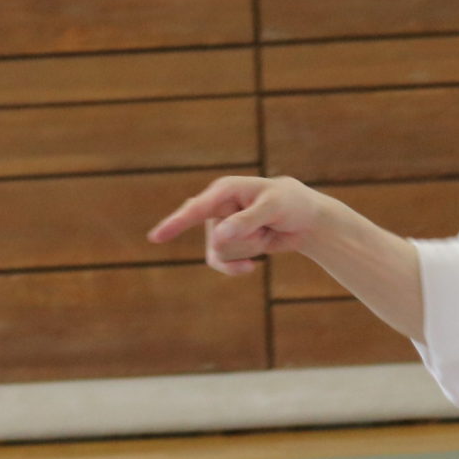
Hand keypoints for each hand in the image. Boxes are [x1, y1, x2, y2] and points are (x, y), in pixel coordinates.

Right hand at [149, 175, 332, 274]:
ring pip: (221, 254)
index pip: (196, 209)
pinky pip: (221, 264)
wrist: (304, 219)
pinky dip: (238, 267)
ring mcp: (218, 227)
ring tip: (265, 232)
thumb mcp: (274, 208)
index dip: (175, 223)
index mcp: (224, 190)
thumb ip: (246, 221)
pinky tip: (254, 266)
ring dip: (249, 249)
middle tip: (268, 225)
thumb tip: (218, 237)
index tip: (155, 238)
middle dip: (247, 242)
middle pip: (218, 241)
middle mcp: (216, 207)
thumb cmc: (290, 204)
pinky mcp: (225, 244)